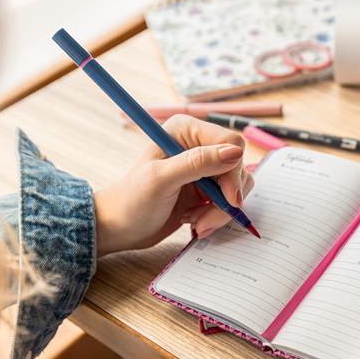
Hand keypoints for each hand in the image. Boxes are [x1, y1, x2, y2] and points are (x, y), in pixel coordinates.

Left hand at [94, 114, 253, 255]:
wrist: (121, 228)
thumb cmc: (133, 201)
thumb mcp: (162, 180)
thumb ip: (198, 163)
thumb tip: (235, 152)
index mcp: (186, 130)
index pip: (231, 142)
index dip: (233, 172)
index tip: (228, 198)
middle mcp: (199, 146)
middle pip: (237, 167)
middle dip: (225, 198)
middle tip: (203, 219)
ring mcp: (205, 169)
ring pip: (238, 187)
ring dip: (220, 211)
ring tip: (195, 222)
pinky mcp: (209, 189)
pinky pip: (230, 201)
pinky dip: (217, 216)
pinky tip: (195, 222)